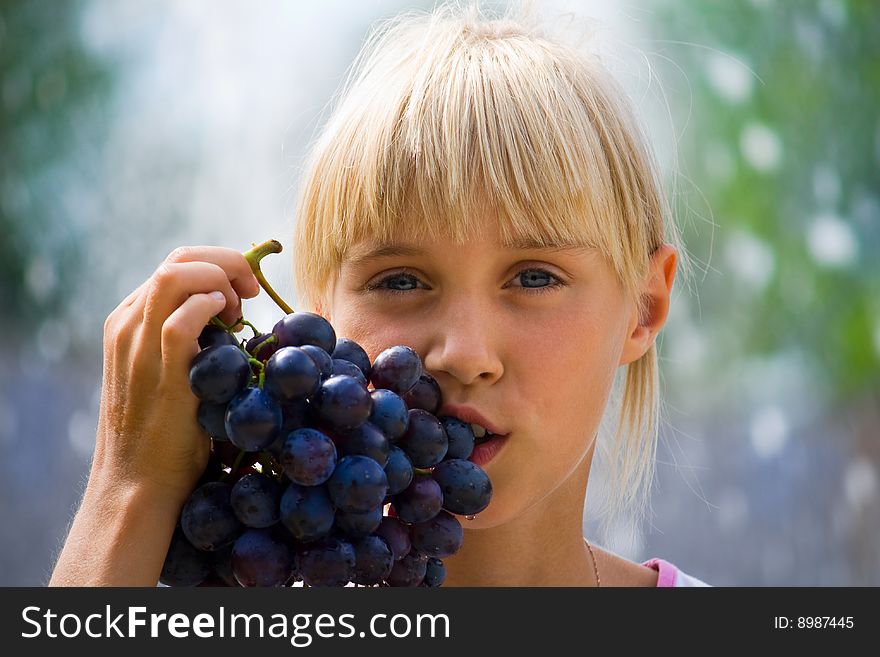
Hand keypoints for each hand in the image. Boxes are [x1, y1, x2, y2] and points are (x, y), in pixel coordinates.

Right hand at [92, 246, 260, 506]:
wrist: (137, 484)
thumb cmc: (164, 434)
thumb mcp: (171, 373)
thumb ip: (189, 340)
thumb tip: (233, 318)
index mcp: (129, 321)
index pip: (176, 265)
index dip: (220, 266)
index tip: (247, 292)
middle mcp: (128, 324)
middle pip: (180, 259)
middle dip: (228, 263)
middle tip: (253, 293)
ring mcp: (139, 346)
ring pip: (177, 274)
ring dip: (221, 281)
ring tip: (239, 312)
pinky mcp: (159, 371)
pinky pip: (184, 319)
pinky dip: (212, 308)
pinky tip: (231, 326)